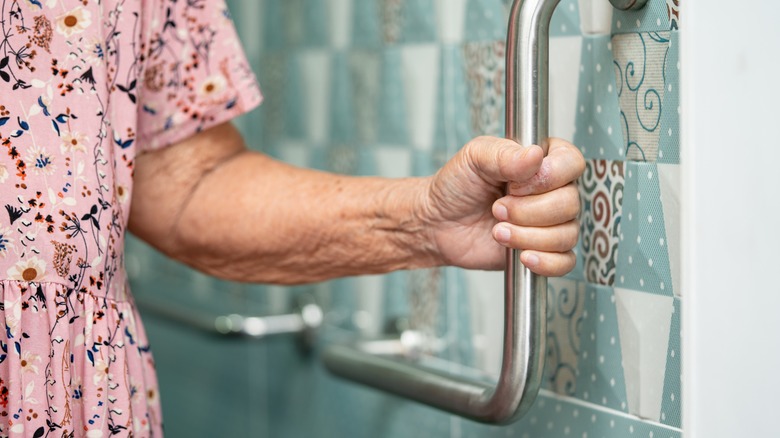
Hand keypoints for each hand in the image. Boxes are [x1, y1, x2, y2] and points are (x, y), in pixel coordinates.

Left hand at [423, 136, 584, 275]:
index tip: (514, 184)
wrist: (438, 223)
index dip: (548, 177)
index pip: (572, 163)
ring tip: (497, 230)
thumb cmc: (456, 185)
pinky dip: (545, 261)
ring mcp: (551, 222)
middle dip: (528, 210)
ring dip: (527, 235)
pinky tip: (521, 255)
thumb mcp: (474, 157)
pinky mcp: (543, 250)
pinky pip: (565, 262)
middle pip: (570, 203)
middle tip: (497, 208)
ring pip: (566, 234)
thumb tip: (536, 155)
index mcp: (542, 160)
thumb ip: (505, 154)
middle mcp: (553, 190)